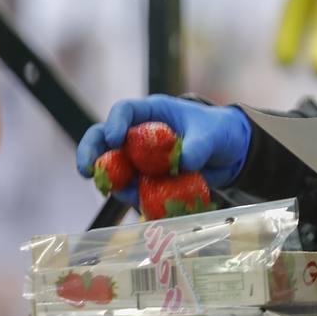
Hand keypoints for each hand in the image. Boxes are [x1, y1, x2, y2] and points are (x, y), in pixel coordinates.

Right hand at [75, 94, 251, 207]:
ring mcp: (140, 157)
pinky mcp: (147, 178)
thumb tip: (181, 163)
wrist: (230, 154)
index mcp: (153, 113)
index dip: (115, 123)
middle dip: (91, 153)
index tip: (115, 139)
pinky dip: (133, 197)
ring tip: (130, 194)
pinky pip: (132, 188)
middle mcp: (140, 133)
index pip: (125, 111)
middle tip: (86, 171)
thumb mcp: (213, 135)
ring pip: (114, 168)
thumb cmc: (219, 132)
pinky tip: (143, 204)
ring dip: (114, 182)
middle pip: (104, 139)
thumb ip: (198, 147)